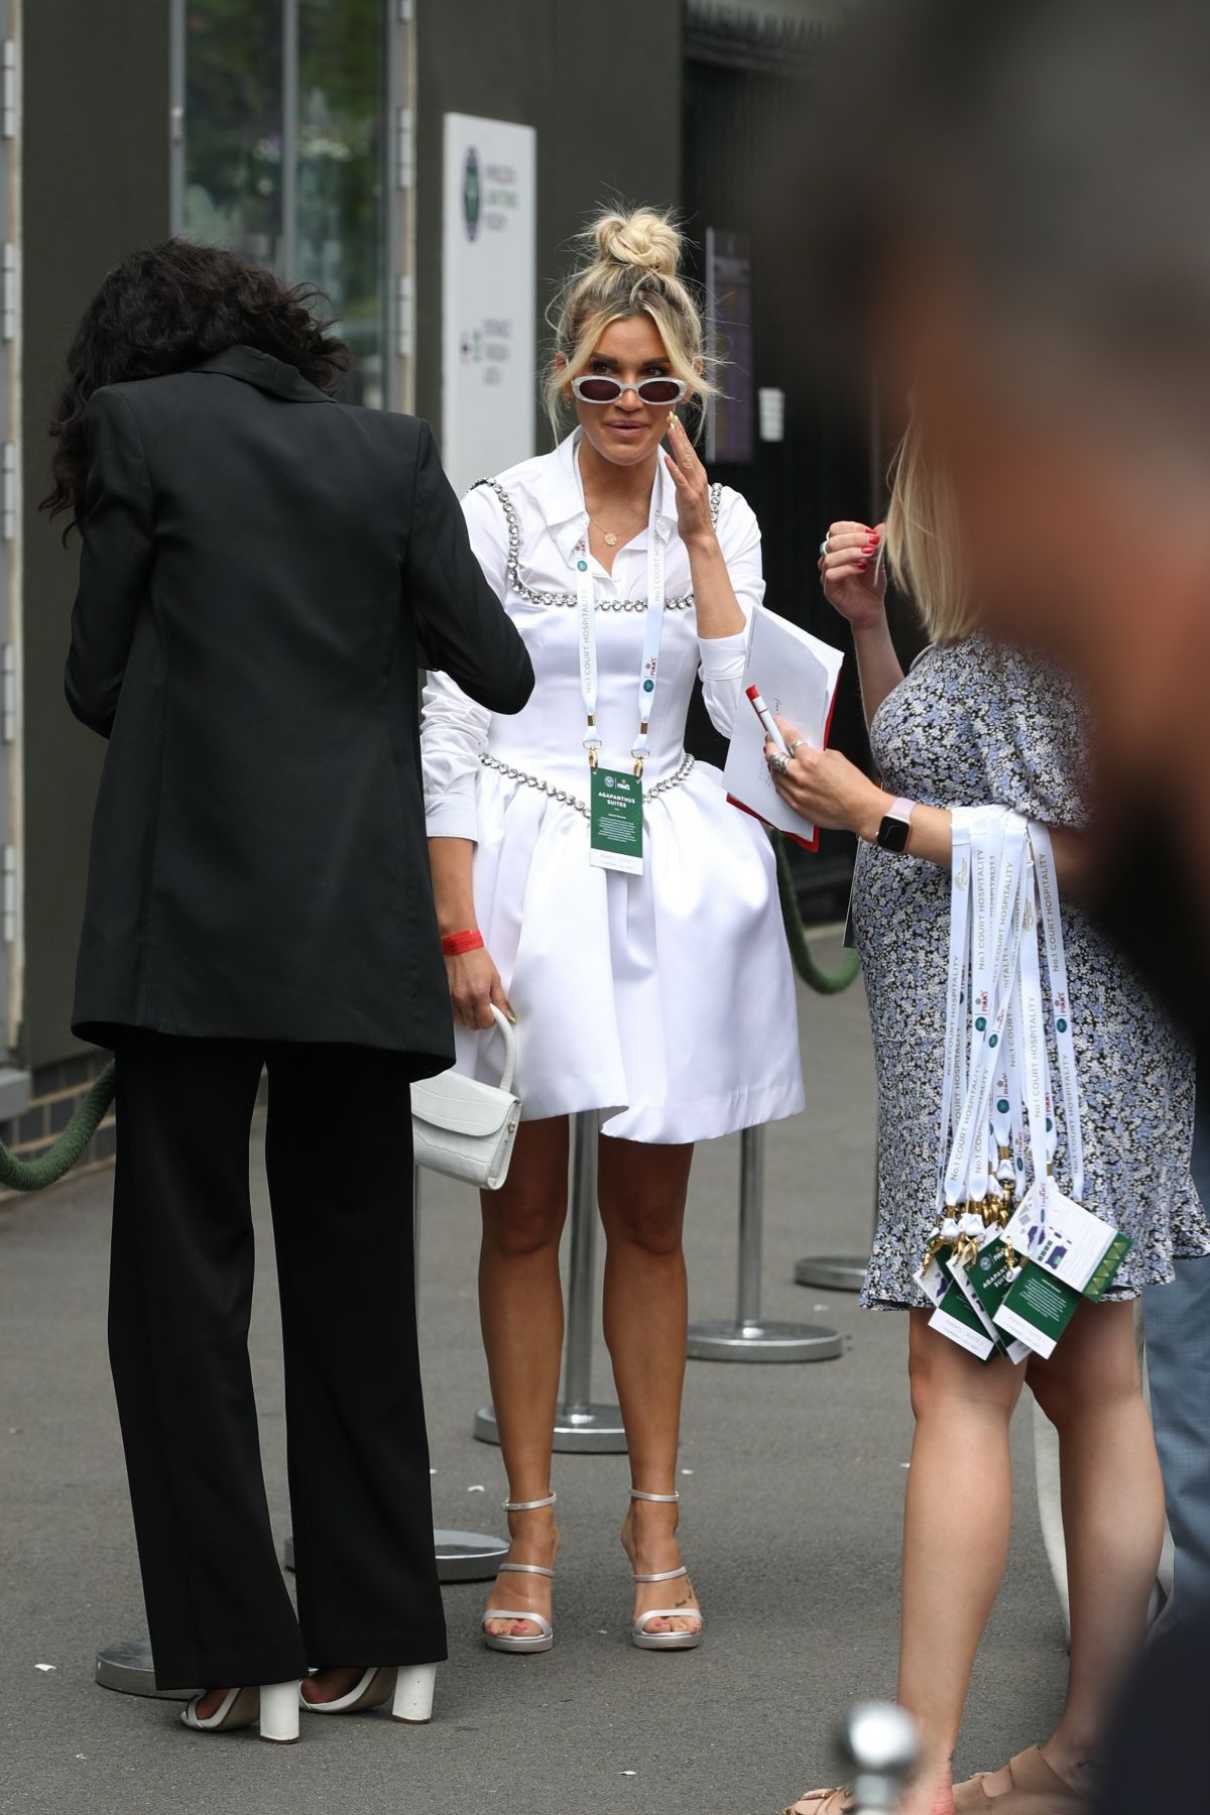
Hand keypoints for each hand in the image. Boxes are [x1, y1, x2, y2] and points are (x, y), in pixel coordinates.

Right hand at [445, 944, 514, 1030]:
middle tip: (486, 1010)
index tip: (495, 1016)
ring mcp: (452, 998)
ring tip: (475, 1004)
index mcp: (479, 994)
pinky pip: (453, 1014)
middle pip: (473, 1025)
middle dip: (481, 1021)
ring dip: (470, 1017)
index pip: (486, 1022)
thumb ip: (501, 1000)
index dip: (492, 1021)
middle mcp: (464, 999)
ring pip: (462, 1021)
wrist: (460, 947)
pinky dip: (460, 1013)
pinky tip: (465, 1002)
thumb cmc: (477, 959)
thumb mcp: (495, 978)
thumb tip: (507, 1015)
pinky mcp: (444, 996)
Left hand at [663, 415, 716, 549]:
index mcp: (698, 474)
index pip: (689, 450)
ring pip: (685, 460)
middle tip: (671, 417)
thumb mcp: (687, 490)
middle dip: (679, 433)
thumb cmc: (692, 514)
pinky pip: (680, 480)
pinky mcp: (689, 497)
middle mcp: (698, 477)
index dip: (681, 434)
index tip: (674, 420)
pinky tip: (667, 458)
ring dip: (678, 444)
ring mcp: (694, 486)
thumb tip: (676, 463)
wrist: (700, 534)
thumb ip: (683, 476)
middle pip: (687, 450)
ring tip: (670, 430)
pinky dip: (674, 469)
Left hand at [766, 717, 889, 839]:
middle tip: (771, 742)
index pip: (789, 739)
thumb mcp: (837, 757)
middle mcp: (799, 776)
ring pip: (775, 775)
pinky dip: (779, 782)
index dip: (781, 729)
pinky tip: (783, 778)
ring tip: (777, 760)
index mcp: (810, 760)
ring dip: (774, 766)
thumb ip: (817, 753)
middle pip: (774, 757)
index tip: (777, 725)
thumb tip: (808, 752)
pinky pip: (780, 791)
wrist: (861, 809)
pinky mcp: (796, 806)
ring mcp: (796, 793)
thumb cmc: (854, 785)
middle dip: (771, 747)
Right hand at [818, 521, 886, 630]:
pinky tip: (863, 568)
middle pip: (832, 540)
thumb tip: (882, 526)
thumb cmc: (873, 584)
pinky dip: (848, 568)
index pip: (836, 529)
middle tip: (873, 542)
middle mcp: (830, 560)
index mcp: (839, 549)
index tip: (872, 534)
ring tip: (869, 556)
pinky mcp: (829, 589)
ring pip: (830, 557)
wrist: (873, 608)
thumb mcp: (878, 561)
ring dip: (851, 553)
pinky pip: (830, 574)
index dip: (852, 527)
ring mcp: (827, 575)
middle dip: (854, 539)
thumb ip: (878, 545)